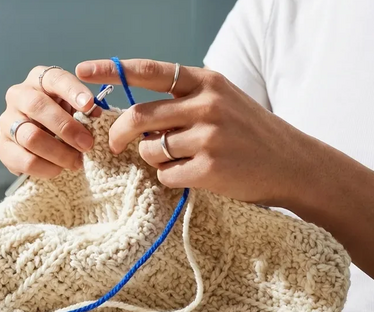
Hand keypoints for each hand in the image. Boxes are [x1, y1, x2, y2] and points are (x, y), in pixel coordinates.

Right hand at [0, 66, 100, 178]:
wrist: (41, 144)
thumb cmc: (63, 119)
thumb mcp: (76, 109)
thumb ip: (85, 110)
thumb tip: (94, 114)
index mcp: (39, 79)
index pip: (54, 78)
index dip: (72, 90)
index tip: (89, 104)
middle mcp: (18, 95)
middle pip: (37, 106)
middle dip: (66, 127)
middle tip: (87, 144)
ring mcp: (6, 121)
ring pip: (31, 136)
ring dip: (58, 152)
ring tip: (76, 162)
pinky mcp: (2, 146)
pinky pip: (24, 160)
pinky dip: (46, 168)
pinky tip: (58, 169)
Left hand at [75, 59, 326, 206]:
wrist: (292, 164)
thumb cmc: (249, 132)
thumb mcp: (221, 100)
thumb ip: (181, 100)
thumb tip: (132, 115)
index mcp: (205, 82)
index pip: (148, 71)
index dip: (111, 70)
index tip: (80, 71)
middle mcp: (207, 104)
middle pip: (138, 117)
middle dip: (118, 134)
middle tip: (114, 145)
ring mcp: (209, 137)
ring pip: (150, 150)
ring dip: (154, 158)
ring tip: (180, 159)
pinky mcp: (210, 168)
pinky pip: (166, 175)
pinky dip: (171, 178)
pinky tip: (195, 174)